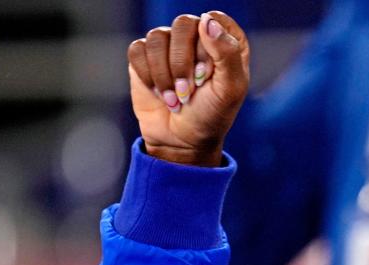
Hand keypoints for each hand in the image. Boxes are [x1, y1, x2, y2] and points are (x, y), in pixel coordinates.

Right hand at [127, 12, 249, 166]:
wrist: (182, 140)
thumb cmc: (212, 115)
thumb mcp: (230, 89)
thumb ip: (227, 53)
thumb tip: (205, 20)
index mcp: (226, 41)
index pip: (213, 20)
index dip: (207, 48)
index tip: (208, 74)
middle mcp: (198, 37)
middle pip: (183, 24)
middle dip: (183, 63)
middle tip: (189, 91)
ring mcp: (170, 45)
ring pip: (157, 37)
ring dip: (165, 75)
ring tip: (176, 98)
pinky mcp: (145, 56)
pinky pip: (138, 50)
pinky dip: (148, 76)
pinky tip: (160, 93)